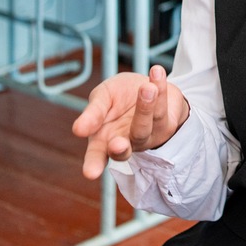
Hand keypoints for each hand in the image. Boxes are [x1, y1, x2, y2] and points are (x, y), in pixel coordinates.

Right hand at [71, 65, 189, 179]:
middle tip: (117, 144)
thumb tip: (78, 130)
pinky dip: (161, 88)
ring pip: (145, 127)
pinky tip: (156, 72)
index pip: (96, 156)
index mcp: (103, 140)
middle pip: (123, 151)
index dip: (93, 164)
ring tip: (146, 88)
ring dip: (145, 107)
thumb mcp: (102, 97)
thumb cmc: (120, 96)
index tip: (90, 173)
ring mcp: (148, 136)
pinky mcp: (167, 124)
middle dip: (120, 148)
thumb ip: (93, 112)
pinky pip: (163, 108)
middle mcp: (126, 142)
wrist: (150, 84)